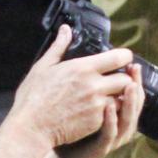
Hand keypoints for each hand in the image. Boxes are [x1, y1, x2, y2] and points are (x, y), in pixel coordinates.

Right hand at [10, 26, 135, 145]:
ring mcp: (97, 105)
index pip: (119, 57)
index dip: (124, 57)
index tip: (122, 59)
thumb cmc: (33, 97)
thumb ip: (58, 47)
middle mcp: (94, 85)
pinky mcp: (96, 122)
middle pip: (126, 79)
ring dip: (118, 97)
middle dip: (123, 79)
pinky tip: (97, 111)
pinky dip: (109, 113)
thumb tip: (66, 30)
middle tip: (115, 80)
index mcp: (83, 68)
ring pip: (122, 99)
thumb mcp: (43, 67)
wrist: (32, 128)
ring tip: (108, 96)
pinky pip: (111, 115)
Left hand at [41, 64, 145, 157]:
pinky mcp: (100, 147)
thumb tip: (80, 48)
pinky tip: (109, 107)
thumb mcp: (77, 98)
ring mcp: (111, 137)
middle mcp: (117, 125)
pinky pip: (109, 134)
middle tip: (134, 70)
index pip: (132, 93)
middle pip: (135, 105)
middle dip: (137, 86)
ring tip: (130, 86)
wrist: (49, 149)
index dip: (135, 78)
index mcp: (115, 112)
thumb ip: (83, 78)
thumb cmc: (64, 121)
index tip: (131, 61)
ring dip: (130, 103)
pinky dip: (111, 121)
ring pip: (128, 121)